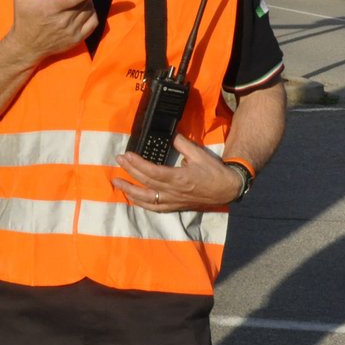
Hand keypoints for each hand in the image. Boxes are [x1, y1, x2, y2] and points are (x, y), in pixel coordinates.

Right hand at [6, 0, 103, 66]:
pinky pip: (92, 24)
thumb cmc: (24, 20)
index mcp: (51, 9)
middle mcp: (64, 21)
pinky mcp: (76, 39)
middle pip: (84, 1)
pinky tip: (86, 6)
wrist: (26, 47)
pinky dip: (93, 13)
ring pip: (89, 11)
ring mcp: (72, 31)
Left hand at [113, 134, 239, 212]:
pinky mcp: (175, 207)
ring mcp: (173, 201)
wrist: (227, 189)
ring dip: (130, 191)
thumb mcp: (199, 154)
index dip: (137, 164)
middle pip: (146, 183)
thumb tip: (172, 137)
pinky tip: (133, 199)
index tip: (126, 155)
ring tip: (117, 183)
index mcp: (179, 178)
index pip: (152, 172)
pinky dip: (142, 203)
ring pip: (147, 199)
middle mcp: (173, 192)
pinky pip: (155, 208)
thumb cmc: (214, 172)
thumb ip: (183, 145)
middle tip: (118, 160)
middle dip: (129, 171)